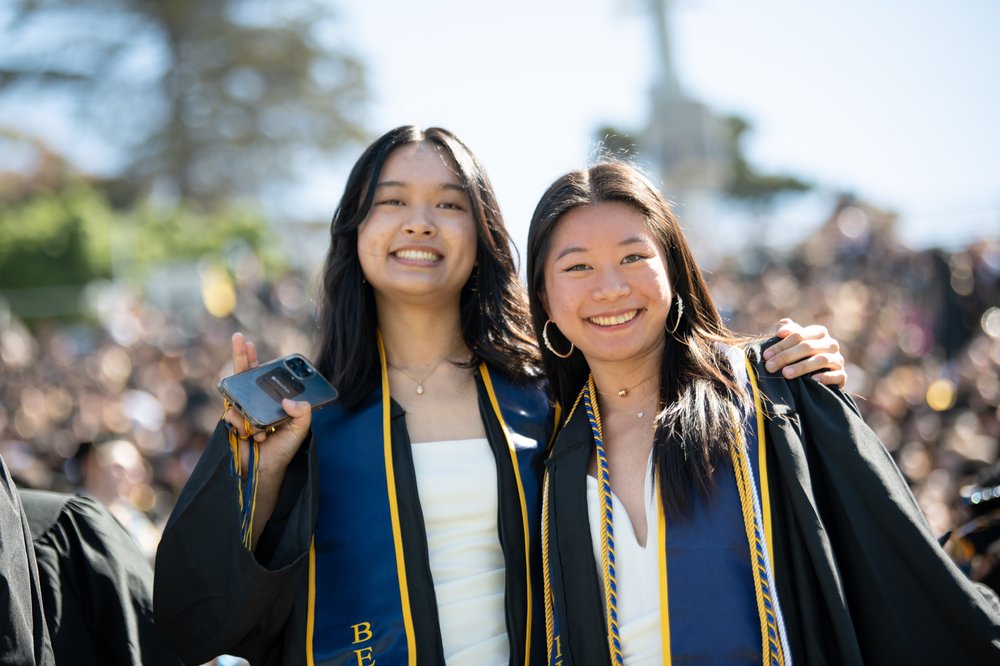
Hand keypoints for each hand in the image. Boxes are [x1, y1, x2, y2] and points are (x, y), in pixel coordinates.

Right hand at [223, 332, 311, 472]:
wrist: (265, 471)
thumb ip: (303, 414)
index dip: (252, 359)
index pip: (259, 376)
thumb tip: (290, 401)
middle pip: (242, 376)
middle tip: (239, 338)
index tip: (249, 344)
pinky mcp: (230, 424)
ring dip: (250, 414)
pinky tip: (255, 437)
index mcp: (268, 401)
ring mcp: (240, 412)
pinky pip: (233, 414)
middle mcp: (252, 403)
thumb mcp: (300, 430)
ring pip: (236, 397)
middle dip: (239, 356)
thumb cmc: (282, 450)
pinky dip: (246, 425)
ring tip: (263, 432)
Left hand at [762, 318, 846, 388]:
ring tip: (786, 374)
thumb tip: (781, 330)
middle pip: (808, 347)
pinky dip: (825, 377)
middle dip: (786, 356)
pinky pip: (837, 375)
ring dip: (802, 366)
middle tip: (770, 366)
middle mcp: (830, 344)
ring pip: (822, 360)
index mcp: (819, 332)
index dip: (782, 344)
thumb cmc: (799, 356)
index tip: (766, 355)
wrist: (816, 378)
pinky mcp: (842, 375)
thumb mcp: (791, 342)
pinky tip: (812, 380)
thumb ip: (786, 330)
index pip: (799, 335)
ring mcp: (838, 359)